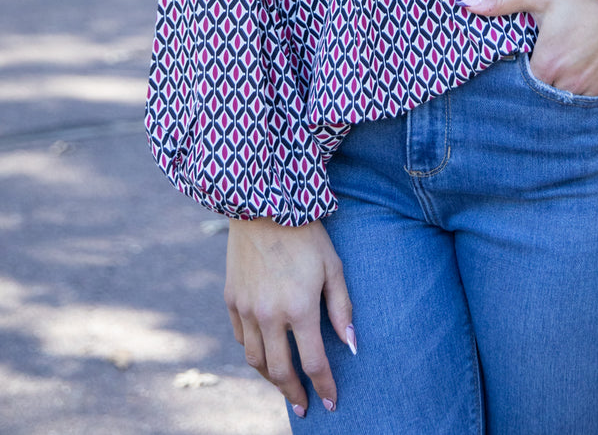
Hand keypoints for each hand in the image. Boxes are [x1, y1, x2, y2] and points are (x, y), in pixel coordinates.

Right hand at [225, 215, 355, 416]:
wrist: (264, 204)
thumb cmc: (306, 235)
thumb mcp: (333, 267)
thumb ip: (342, 309)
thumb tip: (352, 345)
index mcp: (299, 309)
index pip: (314, 363)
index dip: (324, 387)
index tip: (331, 402)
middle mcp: (269, 315)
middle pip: (280, 371)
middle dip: (294, 394)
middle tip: (303, 407)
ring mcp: (246, 309)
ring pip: (254, 360)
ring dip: (270, 378)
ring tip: (284, 384)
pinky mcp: (231, 299)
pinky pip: (239, 337)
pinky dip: (252, 350)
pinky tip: (263, 351)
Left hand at [461, 0, 597, 95]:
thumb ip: (501, 2)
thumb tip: (464, 2)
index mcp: (546, 65)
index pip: (522, 87)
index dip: (519, 78)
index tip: (522, 66)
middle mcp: (569, 85)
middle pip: (545, 97)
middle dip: (541, 87)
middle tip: (544, 70)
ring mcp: (594, 90)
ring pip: (570, 102)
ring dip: (564, 92)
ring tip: (563, 74)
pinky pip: (596, 101)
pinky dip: (588, 93)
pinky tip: (584, 76)